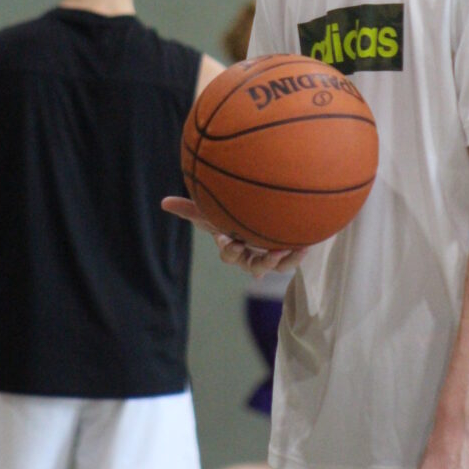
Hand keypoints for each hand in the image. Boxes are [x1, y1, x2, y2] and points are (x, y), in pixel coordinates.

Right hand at [161, 196, 307, 275]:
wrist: (262, 217)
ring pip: (273, 267)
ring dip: (278, 261)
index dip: (229, 249)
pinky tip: (305, 245)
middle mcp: (251, 256)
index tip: (231, 239)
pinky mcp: (287, 253)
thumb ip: (190, 209)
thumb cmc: (232, 216)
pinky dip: (297, 256)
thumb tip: (163, 202)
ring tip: (284, 251)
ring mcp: (269, 256)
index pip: (229, 254)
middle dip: (257, 262)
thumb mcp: (212, 212)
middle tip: (267, 253)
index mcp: (234, 247)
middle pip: (252, 266)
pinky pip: (292, 261)